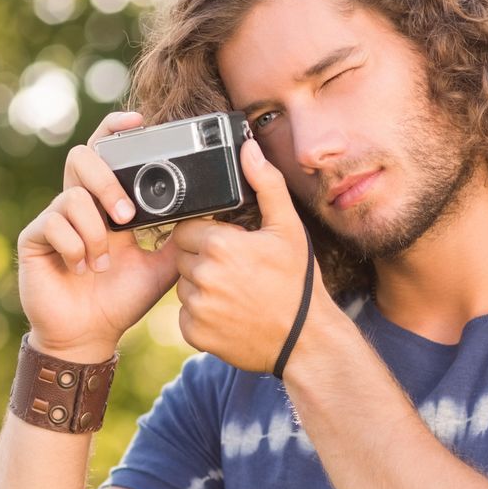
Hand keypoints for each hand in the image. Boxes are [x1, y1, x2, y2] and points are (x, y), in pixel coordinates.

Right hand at [16, 111, 180, 361]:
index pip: (106, 154)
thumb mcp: (163, 265)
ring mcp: (53, 220)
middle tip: (128, 217)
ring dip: (95, 232)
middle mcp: (78, 205)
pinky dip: (76, 248)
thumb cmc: (123, 299)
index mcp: (106, 205)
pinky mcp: (33, 239)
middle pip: (82, 158)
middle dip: (108, 184)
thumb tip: (208, 211)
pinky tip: (81, 270)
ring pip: (72, 195)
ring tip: (103, 263)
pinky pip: (53, 224)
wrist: (91, 335)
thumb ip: (181, 237)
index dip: (115, 130)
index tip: (137, 121)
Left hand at [171, 139, 332, 371]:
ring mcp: (197, 307)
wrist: (305, 340)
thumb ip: (266, 184)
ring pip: (183, 286)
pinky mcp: (195, 333)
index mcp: (220, 245)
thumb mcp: (288, 228)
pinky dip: (201, 316)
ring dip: (200, 287)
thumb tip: (248, 148)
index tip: (228, 245)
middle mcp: (203, 276)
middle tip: (235, 270)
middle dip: (202, 259)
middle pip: (182, 257)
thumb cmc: (298, 282)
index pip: (186, 229)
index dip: (205, 235)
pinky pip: (185, 316)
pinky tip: (229, 314)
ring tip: (234, 292)